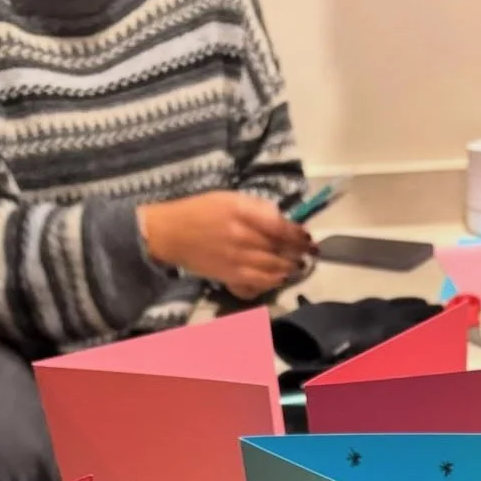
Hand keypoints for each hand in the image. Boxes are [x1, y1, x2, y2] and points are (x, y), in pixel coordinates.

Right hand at [138, 191, 312, 300]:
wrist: (170, 234)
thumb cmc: (199, 211)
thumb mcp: (228, 198)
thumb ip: (256, 208)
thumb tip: (281, 218)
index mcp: (240, 212)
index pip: (279, 225)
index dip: (298, 233)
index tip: (308, 236)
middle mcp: (241, 236)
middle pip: (280, 247)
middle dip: (299, 251)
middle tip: (310, 252)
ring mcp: (237, 258)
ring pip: (273, 267)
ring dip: (290, 267)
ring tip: (299, 265)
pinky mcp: (231, 275)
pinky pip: (259, 282)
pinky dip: (273, 280)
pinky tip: (280, 277)